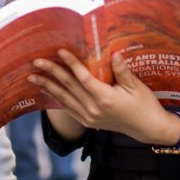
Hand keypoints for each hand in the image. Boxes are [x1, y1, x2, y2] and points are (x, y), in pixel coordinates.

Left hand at [30, 49, 175, 145]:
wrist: (147, 129)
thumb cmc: (144, 105)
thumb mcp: (136, 86)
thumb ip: (122, 70)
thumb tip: (114, 53)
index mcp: (105, 98)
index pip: (83, 78)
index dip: (71, 63)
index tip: (60, 51)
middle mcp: (93, 109)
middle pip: (68, 87)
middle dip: (51, 73)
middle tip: (36, 61)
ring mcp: (89, 117)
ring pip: (64, 99)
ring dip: (47, 86)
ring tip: (32, 77)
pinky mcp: (88, 121)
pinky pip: (67, 109)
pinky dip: (55, 99)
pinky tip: (46, 90)